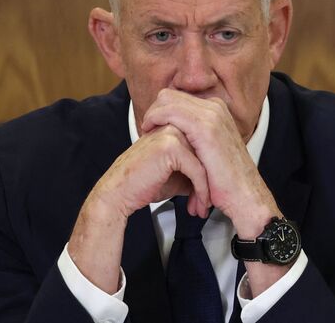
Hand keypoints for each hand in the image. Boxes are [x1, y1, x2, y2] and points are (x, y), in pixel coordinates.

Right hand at [68, 124, 210, 292]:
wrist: (118, 193)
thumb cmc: (145, 184)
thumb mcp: (177, 175)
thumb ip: (195, 168)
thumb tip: (216, 176)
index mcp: (176, 127)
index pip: (205, 149)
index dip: (210, 173)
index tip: (212, 195)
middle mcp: (175, 126)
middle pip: (207, 155)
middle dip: (211, 182)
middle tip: (210, 204)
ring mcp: (172, 134)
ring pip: (205, 163)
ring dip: (208, 189)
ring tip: (204, 208)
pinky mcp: (170, 146)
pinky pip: (197, 170)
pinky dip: (201, 191)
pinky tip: (199, 206)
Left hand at [140, 89, 280, 237]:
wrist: (244, 194)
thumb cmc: (226, 180)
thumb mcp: (209, 151)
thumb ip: (194, 137)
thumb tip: (174, 134)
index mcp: (217, 110)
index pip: (178, 97)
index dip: (161, 111)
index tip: (153, 129)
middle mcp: (215, 107)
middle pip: (170, 94)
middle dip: (154, 111)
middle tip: (147, 130)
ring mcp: (211, 115)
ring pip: (167, 99)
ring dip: (152, 115)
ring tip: (146, 133)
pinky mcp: (204, 127)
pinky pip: (169, 111)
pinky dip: (155, 120)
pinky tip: (150, 134)